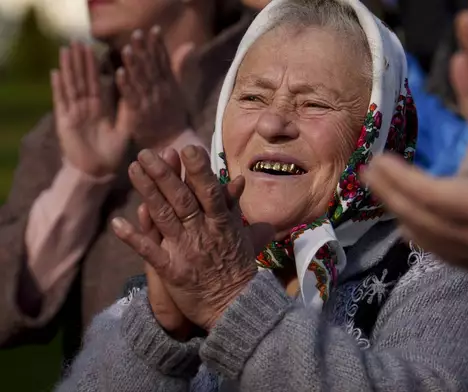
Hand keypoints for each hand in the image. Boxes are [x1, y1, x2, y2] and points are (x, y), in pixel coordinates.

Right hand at [51, 42, 129, 176]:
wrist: (100, 173)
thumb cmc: (114, 154)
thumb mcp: (125, 130)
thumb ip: (128, 112)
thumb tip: (136, 94)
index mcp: (101, 109)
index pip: (97, 83)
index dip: (95, 67)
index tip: (94, 48)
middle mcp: (86, 109)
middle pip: (82, 80)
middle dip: (80, 61)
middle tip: (78, 41)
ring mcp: (74, 114)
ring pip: (71, 86)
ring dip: (68, 69)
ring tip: (66, 50)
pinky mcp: (65, 123)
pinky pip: (61, 102)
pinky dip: (58, 88)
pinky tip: (56, 73)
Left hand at [112, 146, 273, 329]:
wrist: (236, 308)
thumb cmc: (240, 270)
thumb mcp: (244, 236)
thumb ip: (236, 208)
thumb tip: (239, 181)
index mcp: (222, 224)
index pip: (209, 192)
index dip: (198, 171)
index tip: (187, 149)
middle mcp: (204, 233)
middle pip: (181, 199)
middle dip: (164, 174)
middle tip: (147, 153)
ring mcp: (187, 251)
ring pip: (164, 217)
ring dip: (147, 192)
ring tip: (133, 169)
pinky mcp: (173, 271)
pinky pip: (150, 252)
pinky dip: (134, 238)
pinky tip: (117, 223)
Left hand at [115, 27, 193, 150]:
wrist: (172, 143)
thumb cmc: (174, 116)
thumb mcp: (180, 89)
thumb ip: (180, 67)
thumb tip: (189, 45)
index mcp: (170, 85)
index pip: (164, 62)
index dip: (159, 46)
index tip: (154, 30)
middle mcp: (161, 92)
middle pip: (151, 69)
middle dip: (144, 51)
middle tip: (137, 35)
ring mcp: (150, 104)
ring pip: (140, 82)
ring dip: (134, 66)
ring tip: (126, 50)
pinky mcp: (138, 115)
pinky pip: (130, 99)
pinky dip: (125, 86)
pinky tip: (119, 73)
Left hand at [363, 128, 467, 284]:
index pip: (431, 196)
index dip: (401, 180)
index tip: (376, 162)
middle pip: (422, 219)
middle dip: (392, 196)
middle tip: (369, 175)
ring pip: (430, 241)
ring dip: (402, 216)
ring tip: (385, 197)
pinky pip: (447, 257)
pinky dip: (424, 240)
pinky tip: (415, 232)